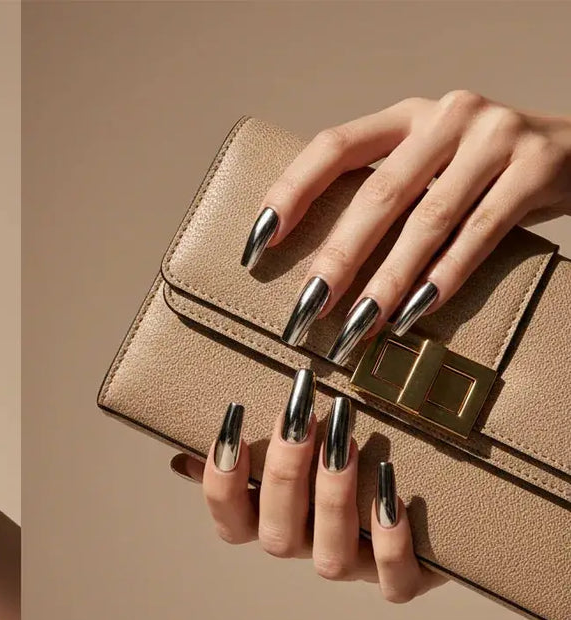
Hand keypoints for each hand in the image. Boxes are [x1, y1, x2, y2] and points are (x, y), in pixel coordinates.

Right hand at [171, 370, 445, 602]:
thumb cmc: (344, 471)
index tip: (233, 423)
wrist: (429, 511)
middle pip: (277, 536)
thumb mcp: (291, 459)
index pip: (230, 520)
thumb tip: (181, 460)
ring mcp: (354, 568)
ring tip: (344, 444)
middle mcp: (307, 548)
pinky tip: (392, 497)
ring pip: (329, 556)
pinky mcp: (404, 580)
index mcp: (272, 523)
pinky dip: (391, 543)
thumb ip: (241, 459)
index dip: (223, 481)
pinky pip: (393, 580)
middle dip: (285, 475)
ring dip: (333, 499)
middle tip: (300, 416)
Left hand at [243, 91, 570, 356]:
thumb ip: (388, 193)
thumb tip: (319, 270)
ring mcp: (494, 137)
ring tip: (356, 327)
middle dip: (337, 258)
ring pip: (427, 220)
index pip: (333, 146)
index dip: (292, 192)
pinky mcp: (537, 167)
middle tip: (305, 310)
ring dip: (387, 282)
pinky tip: (414, 315)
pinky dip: (444, 278)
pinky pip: (480, 232)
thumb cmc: (486, 170)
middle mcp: (446, 116)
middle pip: (378, 194)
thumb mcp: (433, 164)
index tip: (258, 243)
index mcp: (406, 114)